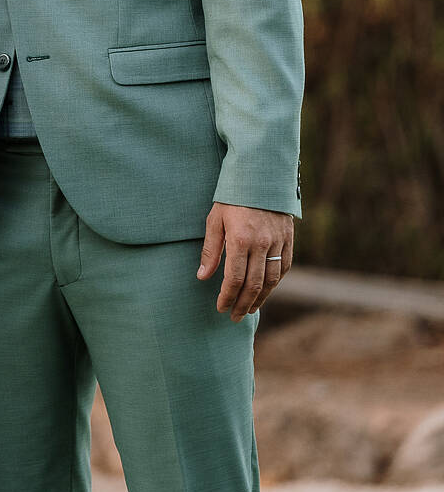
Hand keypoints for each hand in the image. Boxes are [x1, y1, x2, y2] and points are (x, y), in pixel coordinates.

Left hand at [197, 202, 293, 320]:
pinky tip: (266, 290)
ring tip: (249, 309)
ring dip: (260, 298)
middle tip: (234, 316)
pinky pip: (283, 266)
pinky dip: (275, 282)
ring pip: (271, 280)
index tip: (220, 307)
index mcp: (240, 239)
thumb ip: (211, 250)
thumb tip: (202, 276)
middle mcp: (262, 243)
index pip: (235, 278)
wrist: (260, 174)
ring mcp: (278, 241)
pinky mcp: (288, 238)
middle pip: (254, 284)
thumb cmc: (232, 196)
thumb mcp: (215, 219)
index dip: (227, 296)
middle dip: (243, 304)